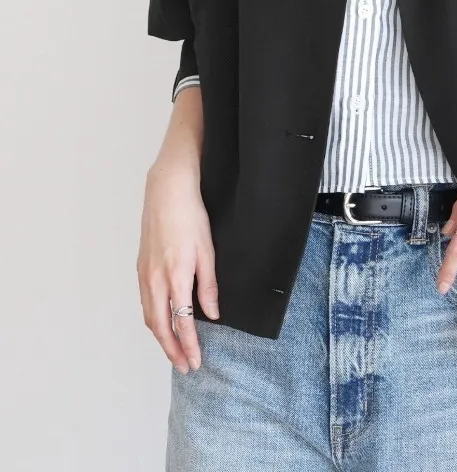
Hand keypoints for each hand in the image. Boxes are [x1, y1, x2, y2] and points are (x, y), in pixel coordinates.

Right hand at [136, 165, 218, 374]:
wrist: (167, 192)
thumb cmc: (190, 217)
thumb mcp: (208, 250)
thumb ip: (209, 285)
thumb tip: (212, 314)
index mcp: (176, 276)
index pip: (182, 322)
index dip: (188, 345)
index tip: (196, 362)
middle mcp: (156, 280)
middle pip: (160, 327)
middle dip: (172, 350)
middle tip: (186, 366)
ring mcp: (145, 275)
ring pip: (150, 317)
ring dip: (161, 338)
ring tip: (175, 352)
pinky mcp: (141, 268)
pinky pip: (145, 303)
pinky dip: (154, 320)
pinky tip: (163, 324)